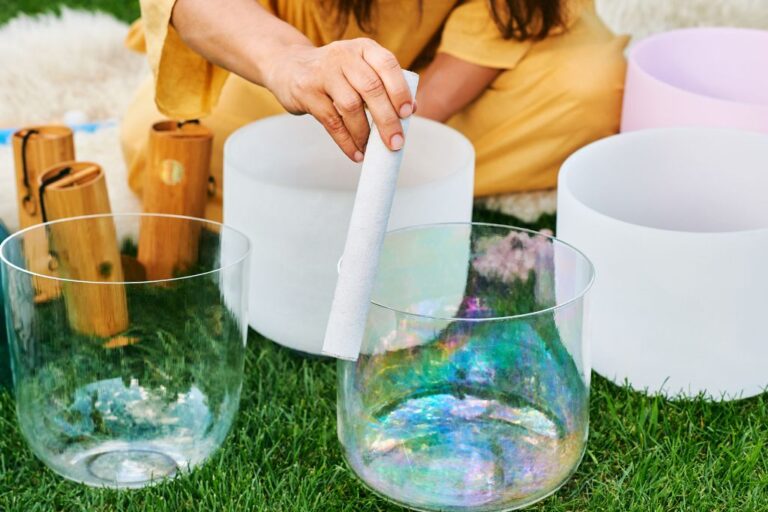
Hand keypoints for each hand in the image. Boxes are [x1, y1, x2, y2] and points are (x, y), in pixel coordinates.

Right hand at [263, 39, 413, 161]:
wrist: (288, 66)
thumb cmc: (334, 73)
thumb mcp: (359, 68)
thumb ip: (383, 85)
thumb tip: (411, 111)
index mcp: (363, 48)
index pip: (387, 64)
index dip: (399, 89)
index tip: (407, 113)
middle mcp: (343, 56)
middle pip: (371, 89)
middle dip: (387, 120)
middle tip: (396, 143)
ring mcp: (323, 73)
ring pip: (350, 107)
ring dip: (364, 134)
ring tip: (371, 149)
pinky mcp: (307, 92)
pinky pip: (331, 122)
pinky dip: (346, 141)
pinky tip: (356, 153)